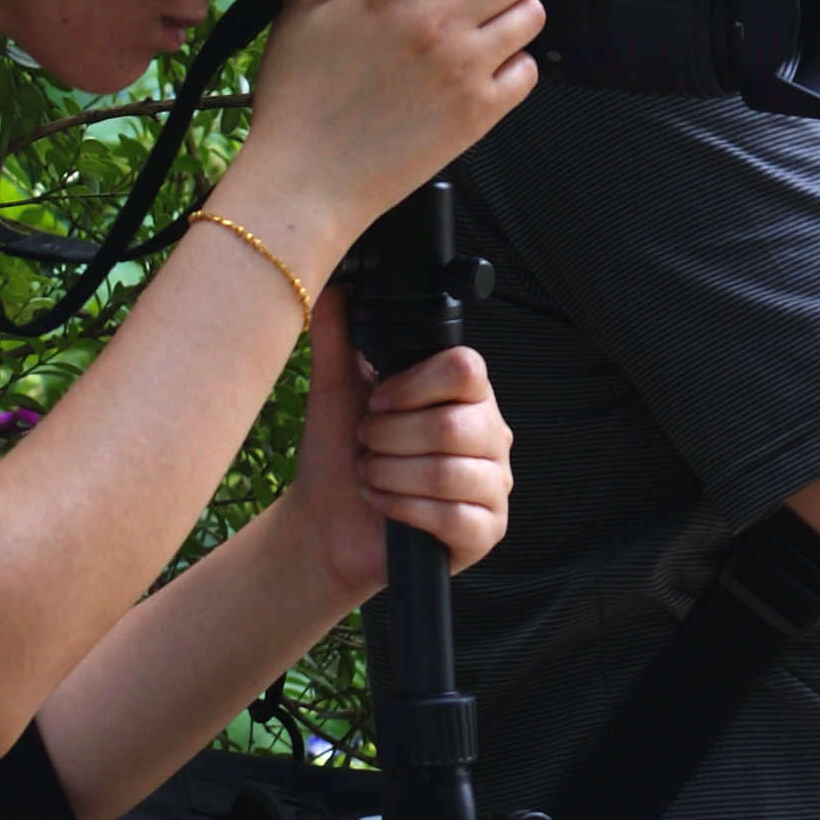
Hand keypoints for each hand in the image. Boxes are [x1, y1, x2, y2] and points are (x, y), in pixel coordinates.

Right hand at [235, 0, 545, 264]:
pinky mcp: (480, 113)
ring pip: (532, 16)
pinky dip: (517, 64)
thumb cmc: (296, 102)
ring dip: (519, 11)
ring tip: (492, 20)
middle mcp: (435, 25)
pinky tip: (488, 65)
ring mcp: (463, 70)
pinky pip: (529, 71)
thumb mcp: (295, 14)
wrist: (307, 183)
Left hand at [284, 286, 512, 603]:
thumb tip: (334, 288)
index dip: (413, 385)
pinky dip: (405, 510)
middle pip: (453, 424)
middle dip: (389, 438)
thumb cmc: (339, 455)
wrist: (325, 523)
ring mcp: (494, 485)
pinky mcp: (486, 531)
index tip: (377, 400)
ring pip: (449, 472)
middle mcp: (491, 434)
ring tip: (371, 475)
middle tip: (367, 444)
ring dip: (391, 475)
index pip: (467, 369)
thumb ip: (337, 337)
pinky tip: (385, 506)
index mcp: (466, 394)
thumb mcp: (335, 390)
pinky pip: (454, 517)